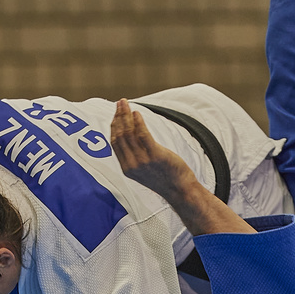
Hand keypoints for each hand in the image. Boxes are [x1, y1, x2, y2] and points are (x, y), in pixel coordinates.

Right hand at [112, 98, 253, 237]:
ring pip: (129, 133)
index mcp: (127, 167)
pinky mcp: (155, 156)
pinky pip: (143, 135)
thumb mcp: (144, 169)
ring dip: (126, 116)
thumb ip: (135, 156)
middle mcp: (131, 164)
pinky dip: (138, 123)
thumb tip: (131, 136)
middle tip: (121, 103)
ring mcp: (142, 161)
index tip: (116, 113)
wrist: (180, 190)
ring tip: (126, 104)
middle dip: (119, 116)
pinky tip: (137, 113)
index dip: (114, 125)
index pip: (115, 142)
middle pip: (120, 135)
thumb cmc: (164, 178)